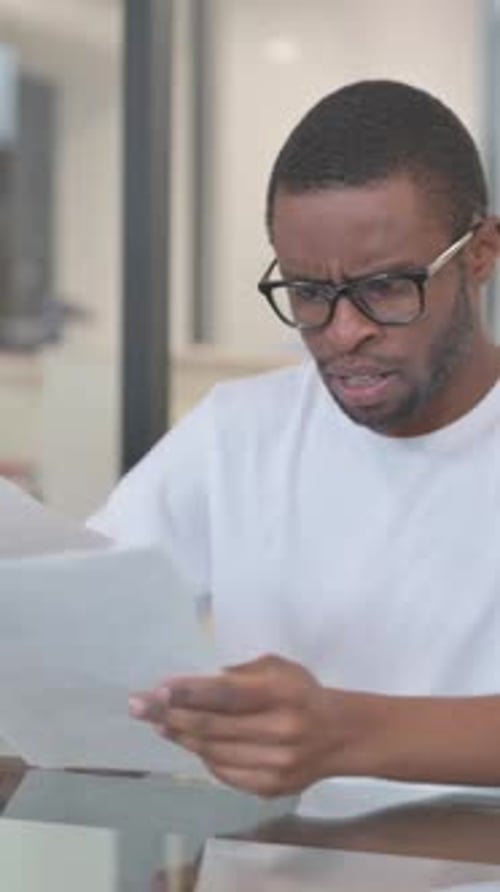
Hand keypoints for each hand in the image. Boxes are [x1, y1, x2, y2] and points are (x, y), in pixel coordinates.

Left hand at [129, 655, 337, 796]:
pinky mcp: (269, 788)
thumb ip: (239, 673)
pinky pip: (223, 772)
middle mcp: (279, 730)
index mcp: (282, 693)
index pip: (226, 694)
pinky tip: (187, 741)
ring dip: (180, 736)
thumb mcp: (278, 668)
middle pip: (211, 726)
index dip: (189, 692)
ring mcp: (274, 764)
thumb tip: (194, 684)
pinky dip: (202, 755)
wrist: (340, 736)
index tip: (158, 689)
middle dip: (169, 714)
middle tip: (139, 705)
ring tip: (158, 722)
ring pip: (211, 751)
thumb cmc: (302, 692)